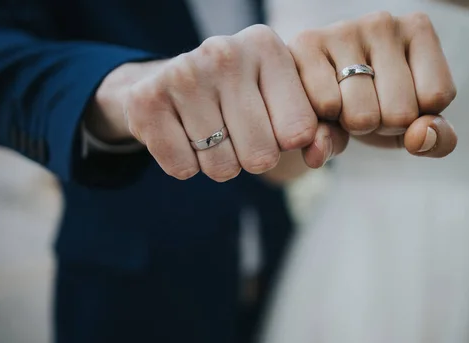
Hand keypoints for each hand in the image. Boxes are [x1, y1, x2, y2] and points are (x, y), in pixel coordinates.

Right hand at [85, 25, 344, 181]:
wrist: (172, 82)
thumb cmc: (244, 98)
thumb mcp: (288, 103)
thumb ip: (321, 131)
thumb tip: (316, 154)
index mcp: (267, 47)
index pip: (299, 132)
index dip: (286, 143)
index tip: (274, 126)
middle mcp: (225, 52)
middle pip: (261, 156)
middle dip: (252, 158)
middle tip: (238, 134)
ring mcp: (183, 73)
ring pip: (221, 167)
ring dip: (220, 164)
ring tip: (210, 132)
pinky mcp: (147, 100)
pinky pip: (183, 169)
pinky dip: (186, 165)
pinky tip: (182, 135)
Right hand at [287, 11, 457, 158]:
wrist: (323, 99)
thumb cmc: (379, 106)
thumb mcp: (416, 127)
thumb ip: (436, 140)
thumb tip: (418, 138)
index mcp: (418, 30)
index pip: (435, 97)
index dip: (416, 118)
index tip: (398, 102)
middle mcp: (382, 22)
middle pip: (400, 112)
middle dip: (383, 125)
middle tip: (368, 106)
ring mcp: (343, 30)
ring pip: (362, 115)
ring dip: (353, 126)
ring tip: (345, 105)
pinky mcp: (306, 44)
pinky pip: (328, 107)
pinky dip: (326, 122)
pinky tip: (324, 103)